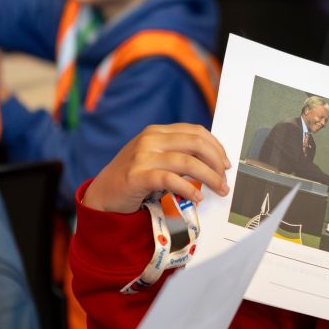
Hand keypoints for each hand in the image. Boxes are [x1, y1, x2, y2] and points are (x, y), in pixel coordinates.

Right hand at [83, 124, 230, 212]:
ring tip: (219, 189)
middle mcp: (150, 139)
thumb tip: (213, 165)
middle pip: (196, 144)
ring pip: (188, 162)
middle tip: (225, 180)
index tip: (226, 163)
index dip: (216, 147)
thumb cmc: (133, 178)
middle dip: (216, 162)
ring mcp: (142, 156)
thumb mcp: (155, 158)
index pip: (196, 132)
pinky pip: (171, 180)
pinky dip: (189, 189)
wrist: (102, 195)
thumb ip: (178, 155)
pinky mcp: (137, 176)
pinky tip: (197, 197)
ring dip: (209, 177)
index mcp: (157, 131)